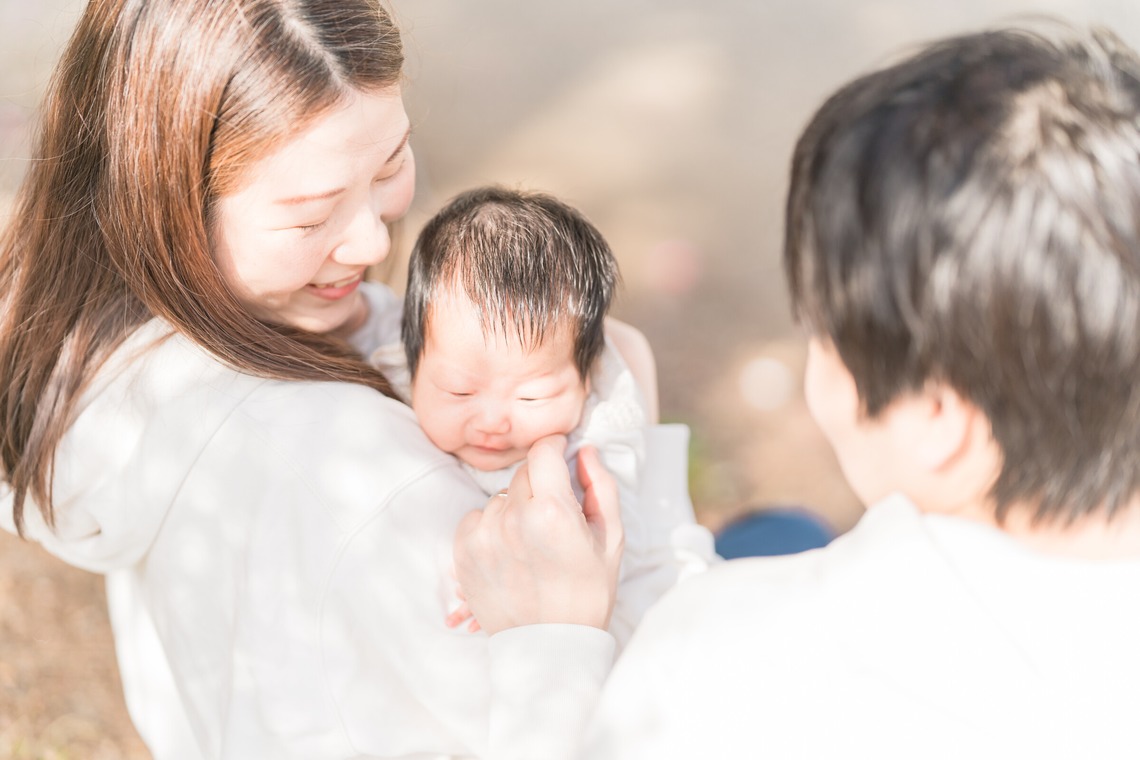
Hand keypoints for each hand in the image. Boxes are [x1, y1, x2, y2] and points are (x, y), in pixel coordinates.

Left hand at [453, 436, 623, 635]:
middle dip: (540, 483)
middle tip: (554, 514)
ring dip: (516, 508)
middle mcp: (513, 519)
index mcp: (552, 511)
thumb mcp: (611, 538)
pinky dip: (491, 527)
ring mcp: (484, 536)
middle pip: (523, 474)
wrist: (551, 646)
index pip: (543, 451)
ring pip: (500, 497)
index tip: (559, 452)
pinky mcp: (464, 553)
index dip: (554, 446)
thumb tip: (584, 450)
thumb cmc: (587, 592)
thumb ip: (600, 486)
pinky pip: (475, 518)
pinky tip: (509, 550)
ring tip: (531, 541)